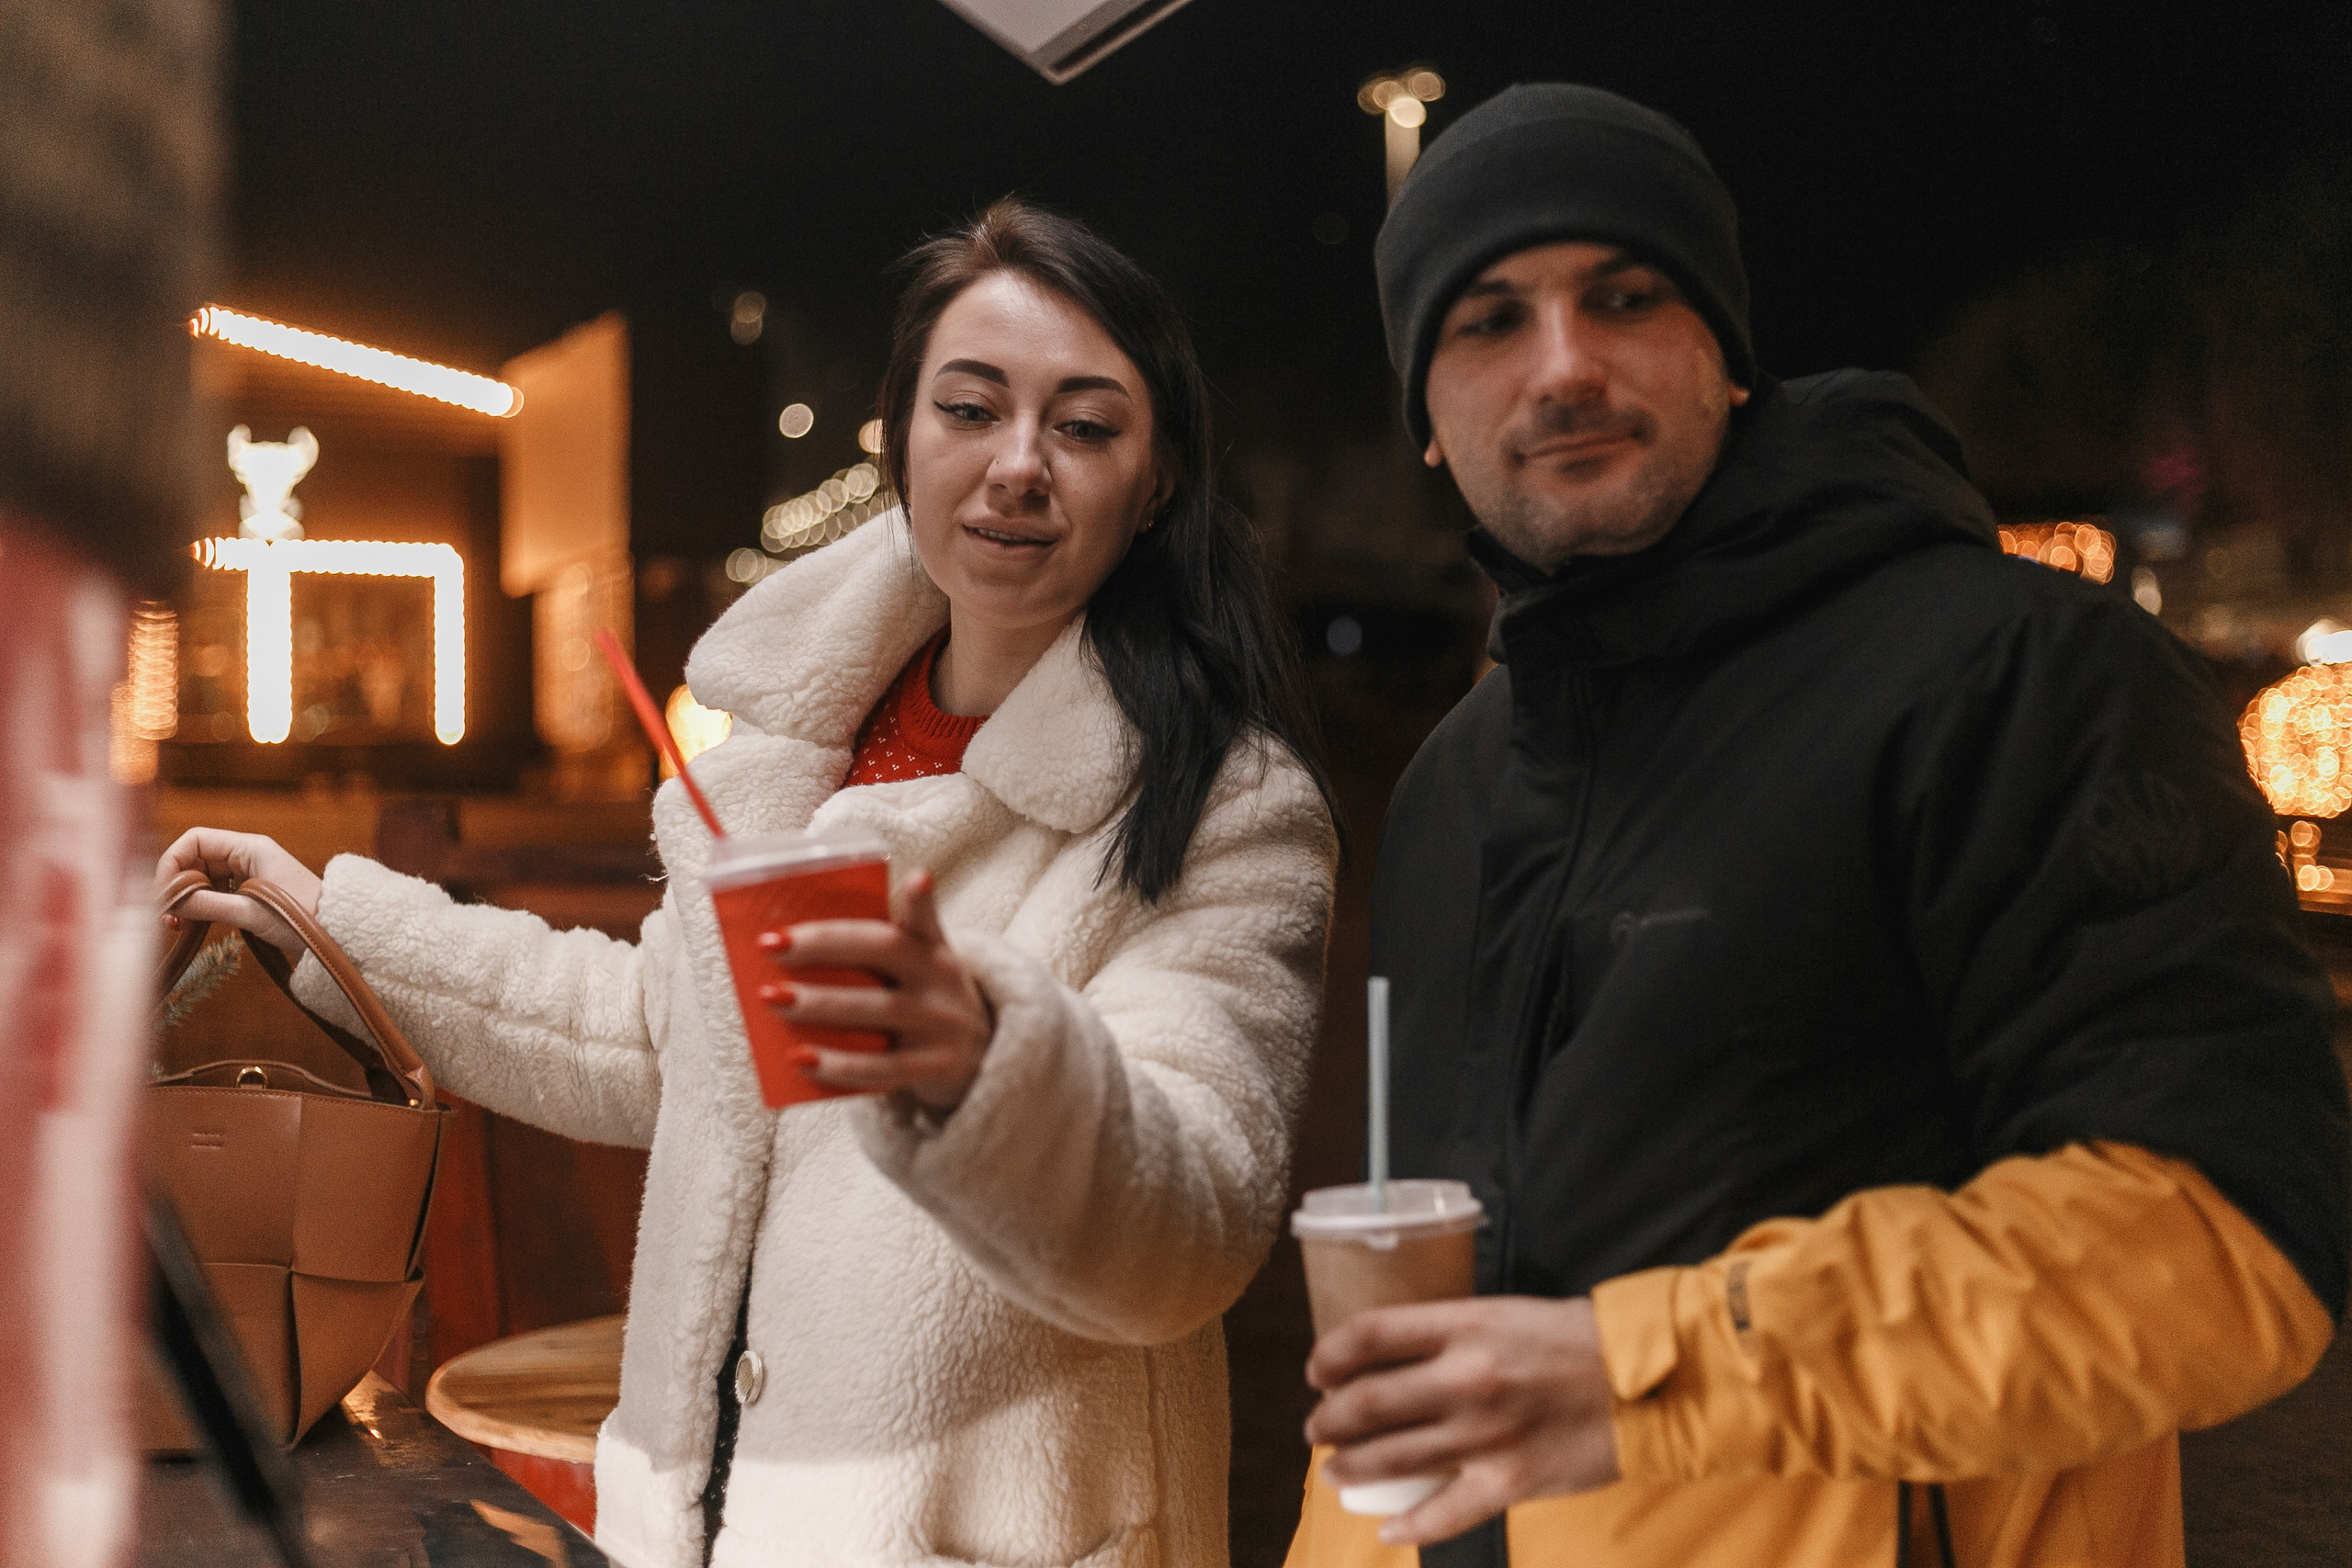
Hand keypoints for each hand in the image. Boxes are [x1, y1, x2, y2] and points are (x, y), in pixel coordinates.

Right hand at [154, 827, 322, 960]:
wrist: (340, 935)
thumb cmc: (304, 918)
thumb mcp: (251, 912)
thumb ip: (207, 905)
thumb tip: (168, 904)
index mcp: (250, 846)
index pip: (194, 840)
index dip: (171, 862)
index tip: (162, 894)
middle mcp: (247, 854)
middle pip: (194, 859)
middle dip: (176, 885)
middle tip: (166, 918)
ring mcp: (249, 873)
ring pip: (202, 878)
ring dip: (186, 899)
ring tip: (177, 926)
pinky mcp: (250, 892)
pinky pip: (214, 892)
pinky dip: (200, 907)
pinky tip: (192, 925)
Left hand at [759, 869, 992, 1113]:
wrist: (976, 1058)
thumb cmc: (919, 1000)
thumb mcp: (914, 968)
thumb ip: (868, 949)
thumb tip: (778, 936)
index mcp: (932, 947)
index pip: (926, 917)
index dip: (921, 899)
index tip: (916, 877)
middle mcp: (941, 979)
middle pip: (886, 950)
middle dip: (825, 944)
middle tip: (770, 944)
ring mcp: (941, 1024)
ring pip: (878, 1008)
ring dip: (821, 1002)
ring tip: (772, 997)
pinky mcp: (933, 1068)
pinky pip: (881, 1067)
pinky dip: (838, 1064)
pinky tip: (800, 1057)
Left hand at [1304, 1295, 1621, 1544]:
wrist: (1655, 1382)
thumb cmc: (1580, 1341)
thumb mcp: (1507, 1314)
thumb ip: (1453, 1334)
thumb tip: (1394, 1356)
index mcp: (1465, 1325)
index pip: (1370, 1334)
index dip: (1330, 1354)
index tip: (1317, 1371)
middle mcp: (1467, 1378)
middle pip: (1367, 1402)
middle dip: (1328, 1421)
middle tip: (1317, 1429)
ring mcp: (1487, 1435)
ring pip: (1391, 1459)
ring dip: (1350, 1468)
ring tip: (1335, 1471)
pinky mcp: (1510, 1483)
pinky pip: (1442, 1514)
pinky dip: (1407, 1528)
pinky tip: (1387, 1530)